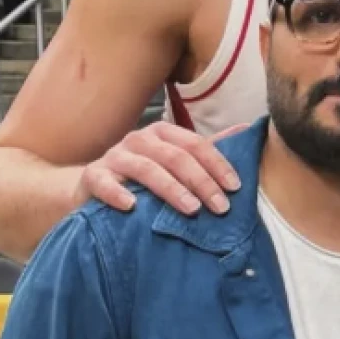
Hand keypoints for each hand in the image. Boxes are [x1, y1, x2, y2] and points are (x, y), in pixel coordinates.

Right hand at [75, 122, 244, 215]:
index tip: (235, 188)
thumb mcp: (175, 159)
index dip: (218, 165)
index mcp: (164, 133)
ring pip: (146, 169)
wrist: (94, 187)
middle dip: (201, 182)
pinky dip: (117, 193)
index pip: (196, 144)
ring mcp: (115, 156)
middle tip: (220, 207)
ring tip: (190, 209)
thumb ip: (207, 148)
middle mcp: (140, 139)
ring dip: (171, 189)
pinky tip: (131, 207)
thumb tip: (246, 129)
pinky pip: (104, 182)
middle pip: (176, 157)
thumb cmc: (143, 175)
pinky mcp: (93, 176)